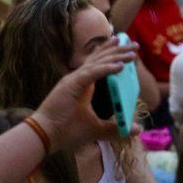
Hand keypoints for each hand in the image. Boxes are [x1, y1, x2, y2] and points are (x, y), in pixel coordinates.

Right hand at [33, 37, 138, 152]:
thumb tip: (136, 129)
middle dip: (118, 50)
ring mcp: (74, 78)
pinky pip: (93, 73)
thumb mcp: (97, 129)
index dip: (111, 54)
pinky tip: (120, 66)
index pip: (99, 64)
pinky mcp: (72, 84)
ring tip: (132, 53)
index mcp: (82, 84)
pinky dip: (107, 68)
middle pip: (101, 58)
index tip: (125, 49)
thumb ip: (116, 128)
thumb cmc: (66, 131)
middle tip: (135, 45)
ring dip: (116, 56)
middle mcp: (78, 77)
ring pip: (99, 62)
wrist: (46, 136)